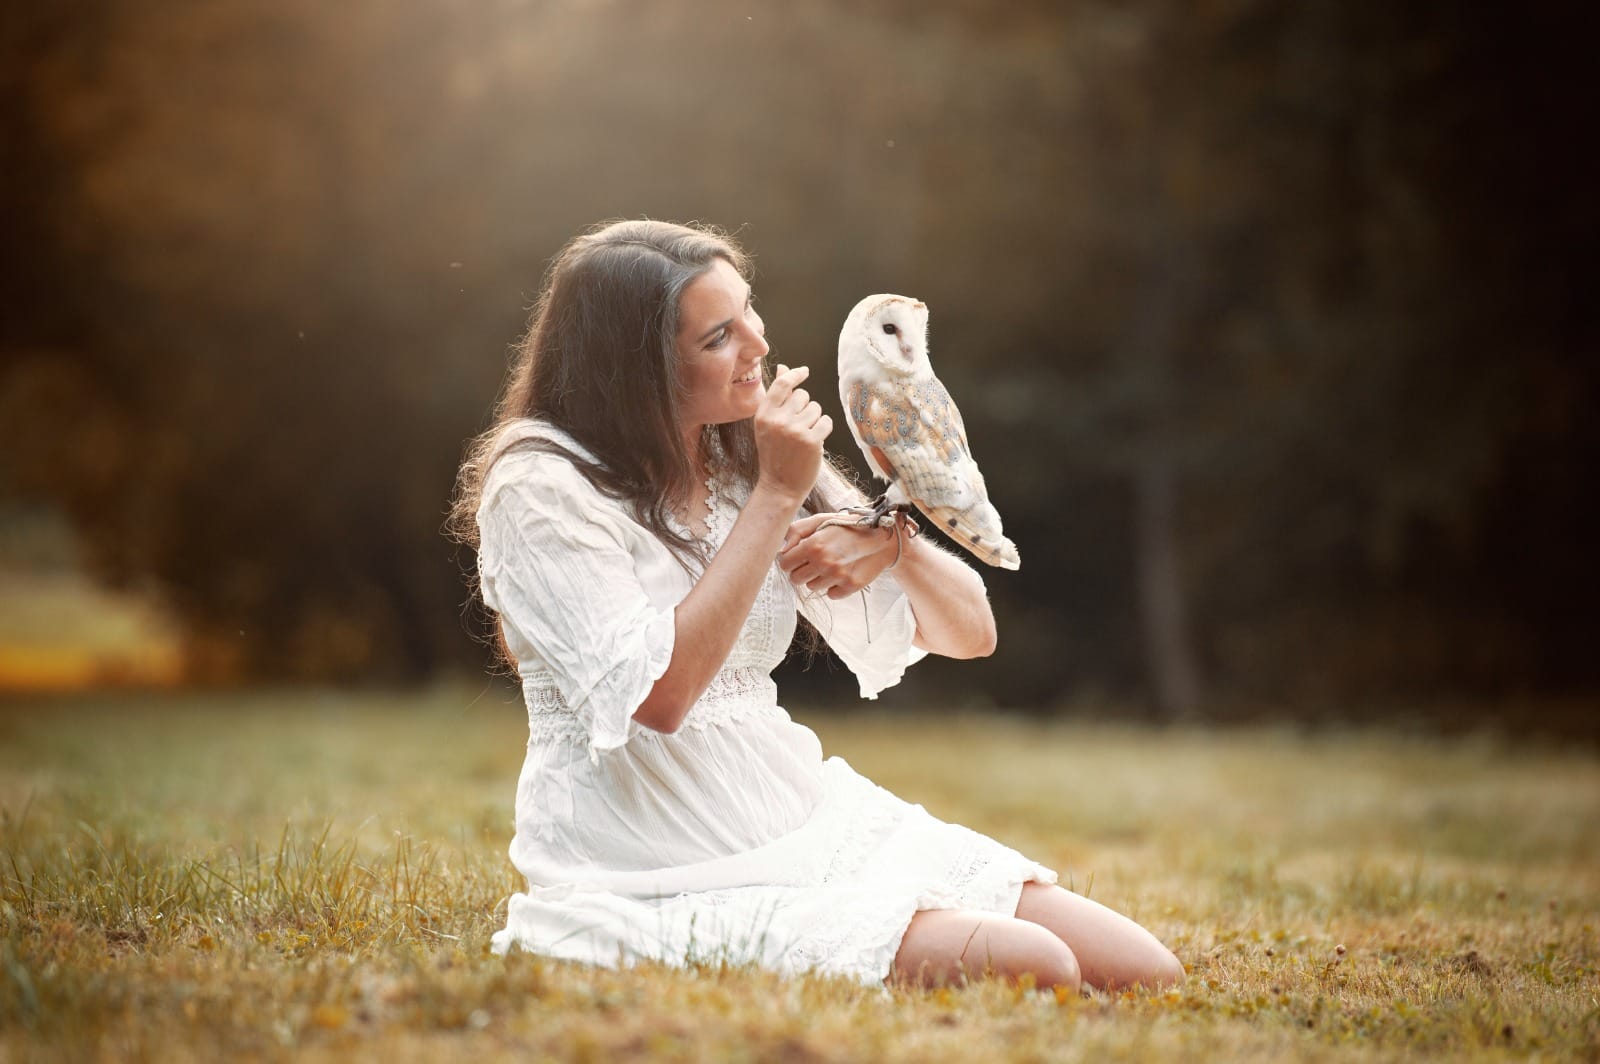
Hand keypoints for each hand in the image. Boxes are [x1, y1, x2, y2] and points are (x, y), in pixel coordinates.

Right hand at [753, 364, 830, 503]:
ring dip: (814, 420)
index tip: (804, 371)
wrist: (779, 487)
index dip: (795, 375)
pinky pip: (826, 422)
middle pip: (803, 395)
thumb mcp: (768, 424)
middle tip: (796, 428)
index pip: (782, 384)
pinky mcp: (811, 441)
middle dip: (804, 407)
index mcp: (763, 415)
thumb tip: (784, 368)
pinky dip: (823, 430)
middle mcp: (778, 420)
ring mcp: (795, 430)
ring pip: (816, 408)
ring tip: (803, 437)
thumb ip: (777, 397)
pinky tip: (813, 442)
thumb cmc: (775, 454)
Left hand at [779, 512, 898, 598]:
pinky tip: (842, 572)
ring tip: (831, 564)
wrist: (882, 539)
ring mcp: (837, 576)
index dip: (789, 560)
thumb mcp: (821, 520)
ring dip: (818, 578)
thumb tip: (782, 549)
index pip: (785, 563)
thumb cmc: (848, 527)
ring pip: (812, 587)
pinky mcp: (850, 586)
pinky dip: (834, 586)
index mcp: (813, 544)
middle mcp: (824, 562)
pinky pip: (830, 594)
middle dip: (802, 570)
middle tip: (814, 561)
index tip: (797, 557)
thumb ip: (796, 531)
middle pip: (796, 579)